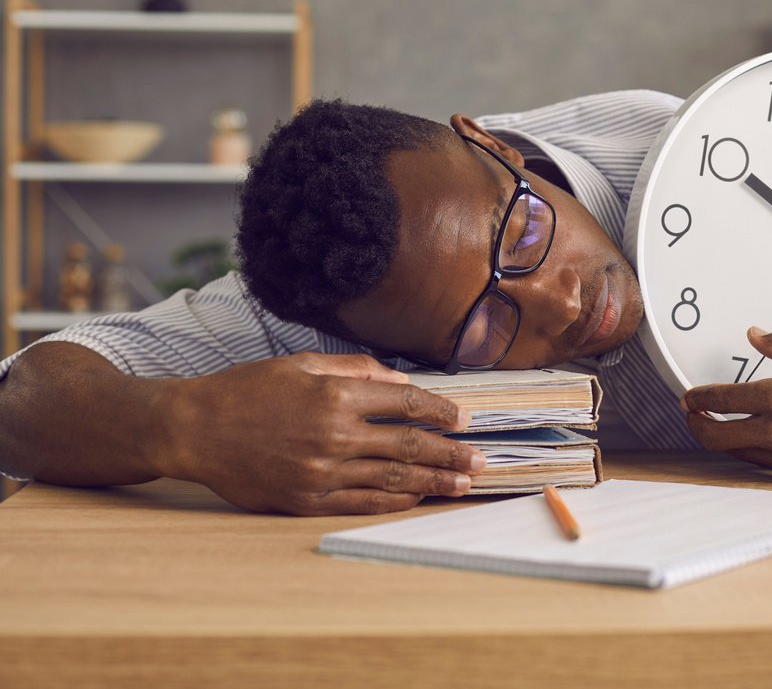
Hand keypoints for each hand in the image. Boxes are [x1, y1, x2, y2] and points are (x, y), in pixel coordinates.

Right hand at [157, 353, 484, 514]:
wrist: (193, 429)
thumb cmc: (245, 391)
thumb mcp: (299, 365)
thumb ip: (354, 371)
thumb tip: (400, 381)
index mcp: (334, 395)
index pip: (405, 403)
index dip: (440, 411)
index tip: (463, 418)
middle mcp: (333, 434)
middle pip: (408, 445)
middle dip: (451, 452)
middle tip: (482, 458)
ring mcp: (320, 470)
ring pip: (392, 478)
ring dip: (434, 481)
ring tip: (463, 483)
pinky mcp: (305, 499)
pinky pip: (362, 503)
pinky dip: (395, 502)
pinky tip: (418, 498)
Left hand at [681, 327, 771, 481]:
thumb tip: (754, 335)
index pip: (722, 399)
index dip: (699, 397)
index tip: (690, 394)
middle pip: (715, 436)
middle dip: (696, 423)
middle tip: (692, 412)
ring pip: (735, 452)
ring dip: (719, 438)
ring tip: (716, 422)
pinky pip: (760, 462)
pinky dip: (747, 449)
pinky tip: (750, 435)